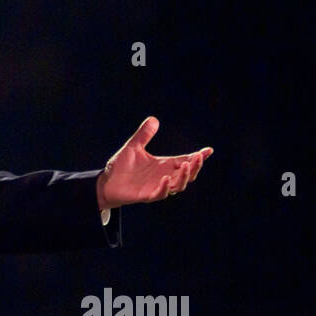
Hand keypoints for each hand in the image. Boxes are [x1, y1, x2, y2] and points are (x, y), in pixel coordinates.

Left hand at [97, 116, 211, 210]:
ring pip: (178, 185)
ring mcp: (157, 186)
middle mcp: (164, 176)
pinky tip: (166, 178)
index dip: (197, 157)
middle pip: (187, 174)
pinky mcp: (147, 195)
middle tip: (199, 158)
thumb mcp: (133, 147)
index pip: (185, 160)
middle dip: (195, 166)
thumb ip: (144, 135)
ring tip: (185, 165)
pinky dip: (165, 187)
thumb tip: (154, 119)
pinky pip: (160, 194)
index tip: (208, 150)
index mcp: (163, 165)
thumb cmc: (121, 166)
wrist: (106, 182)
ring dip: (184, 176)